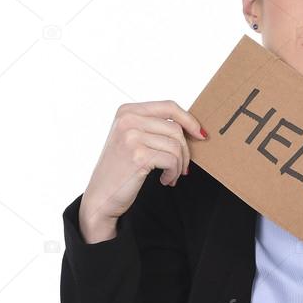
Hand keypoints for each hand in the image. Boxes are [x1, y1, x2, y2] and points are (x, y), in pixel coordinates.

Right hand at [79, 100, 206, 242]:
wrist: (101, 196)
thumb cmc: (120, 169)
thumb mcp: (132, 138)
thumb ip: (154, 127)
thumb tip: (191, 125)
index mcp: (127, 111)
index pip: (169, 106)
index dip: (189, 120)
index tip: (200, 134)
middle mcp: (128, 119)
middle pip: (176, 128)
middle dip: (185, 150)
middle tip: (182, 167)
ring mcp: (131, 136)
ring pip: (176, 145)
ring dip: (180, 164)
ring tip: (171, 175)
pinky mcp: (138, 155)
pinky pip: (172, 160)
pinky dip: (174, 173)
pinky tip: (166, 180)